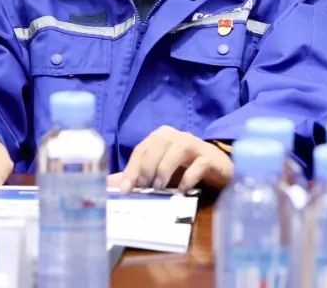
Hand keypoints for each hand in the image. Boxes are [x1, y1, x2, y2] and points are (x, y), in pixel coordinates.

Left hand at [109, 126, 232, 192]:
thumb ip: (136, 176)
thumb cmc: (184, 169)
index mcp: (160, 137)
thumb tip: (108, 184)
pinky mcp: (210, 157)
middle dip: (147, 167)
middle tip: (144, 186)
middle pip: (157, 145)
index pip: (141, 149)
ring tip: (159, 187)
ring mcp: (194, 144)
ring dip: (165, 169)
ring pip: (177, 150)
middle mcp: (176, 136)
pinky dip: (189, 177)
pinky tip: (183, 190)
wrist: (218, 169)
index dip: (131, 169)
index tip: (124, 190)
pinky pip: (198, 164)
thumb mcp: (158, 172)